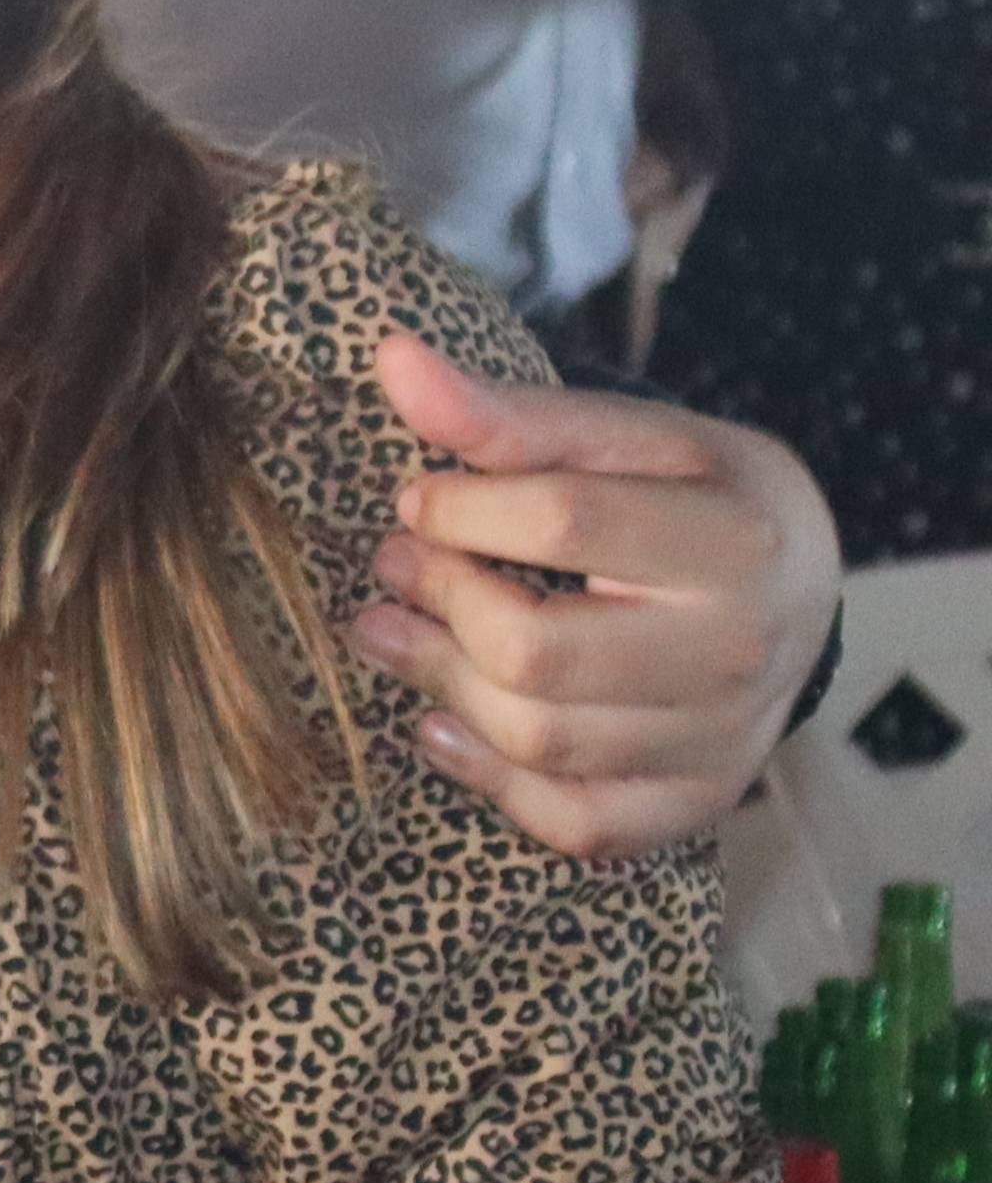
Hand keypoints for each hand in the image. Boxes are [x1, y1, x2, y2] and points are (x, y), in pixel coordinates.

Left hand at [351, 336, 841, 859]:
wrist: (795, 585)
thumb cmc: (695, 498)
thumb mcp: (628, 436)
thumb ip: (513, 412)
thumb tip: (391, 360)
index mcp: (738, 536)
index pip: (560, 521)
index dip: (455, 510)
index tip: (417, 500)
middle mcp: (743, 649)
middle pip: (534, 650)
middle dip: (437, 602)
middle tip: (393, 565)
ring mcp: (725, 738)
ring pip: (539, 738)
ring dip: (436, 682)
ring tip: (387, 629)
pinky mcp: (695, 802)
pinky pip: (576, 822)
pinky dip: (491, 781)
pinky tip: (442, 725)